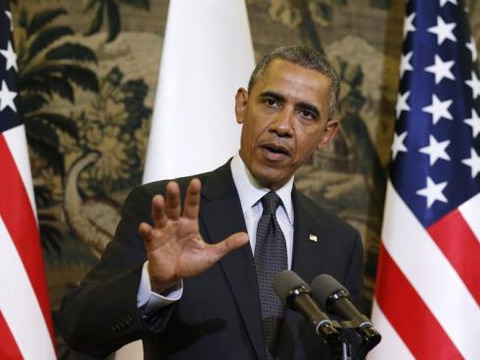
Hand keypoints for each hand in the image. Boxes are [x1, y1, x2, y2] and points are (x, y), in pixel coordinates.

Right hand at [138, 178, 248, 292]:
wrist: (173, 277)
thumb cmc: (191, 263)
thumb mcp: (211, 255)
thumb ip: (227, 245)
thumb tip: (246, 237)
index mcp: (189, 224)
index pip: (192, 206)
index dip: (193, 194)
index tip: (196, 181)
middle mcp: (175, 224)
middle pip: (174, 207)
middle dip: (173, 197)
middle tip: (173, 184)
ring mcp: (162, 232)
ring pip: (160, 217)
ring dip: (158, 208)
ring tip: (158, 199)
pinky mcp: (152, 243)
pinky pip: (148, 235)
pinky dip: (145, 230)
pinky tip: (145, 226)